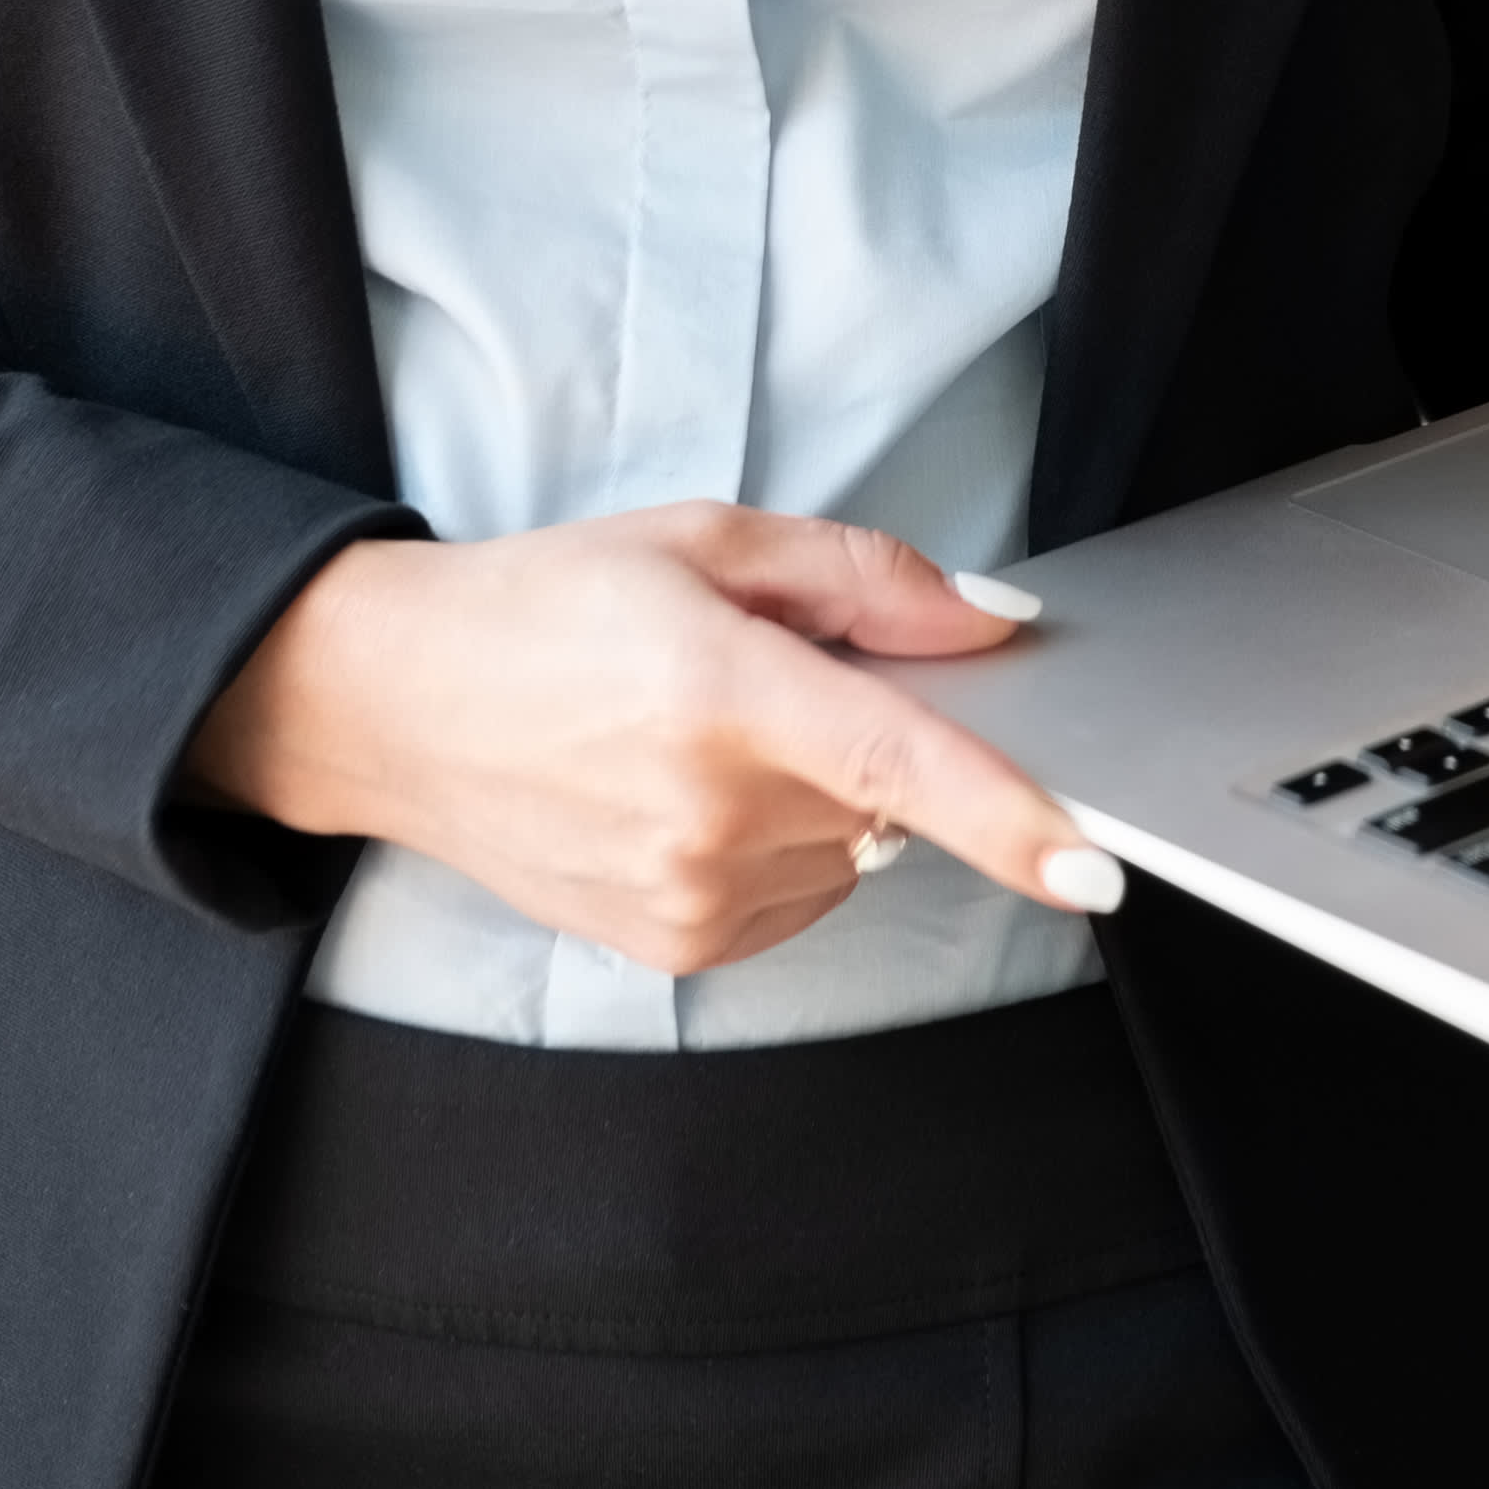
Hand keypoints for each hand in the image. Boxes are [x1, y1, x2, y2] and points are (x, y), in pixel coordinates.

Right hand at [185, 506, 1117, 975]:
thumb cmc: (546, 606)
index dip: (1010, 819)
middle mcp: (709, 812)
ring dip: (821, 797)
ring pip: (849, 851)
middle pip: (885, 794)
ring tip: (700, 734)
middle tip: (765, 676)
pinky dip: (781, 847)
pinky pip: (798, 896)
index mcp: (724, 692)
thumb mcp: (706, 539)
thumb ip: (865, 577)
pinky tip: (688, 794)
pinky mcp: (672, 949)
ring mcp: (689, 895)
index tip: (1092, 866)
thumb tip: (990, 624)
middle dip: (868, 734)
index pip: (903, 767)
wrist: (395, 706)